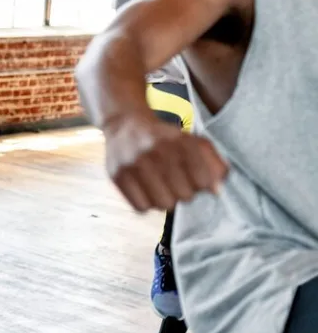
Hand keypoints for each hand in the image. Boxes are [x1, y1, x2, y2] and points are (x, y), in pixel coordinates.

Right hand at [103, 115, 227, 211]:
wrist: (125, 124)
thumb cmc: (165, 138)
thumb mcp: (193, 141)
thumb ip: (213, 163)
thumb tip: (216, 192)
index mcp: (179, 140)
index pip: (203, 182)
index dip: (202, 184)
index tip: (196, 178)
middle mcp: (155, 150)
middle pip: (184, 196)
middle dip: (185, 192)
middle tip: (177, 182)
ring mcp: (133, 163)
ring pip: (163, 204)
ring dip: (166, 199)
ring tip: (162, 188)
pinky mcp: (117, 174)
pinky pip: (141, 207)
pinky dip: (147, 204)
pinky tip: (147, 191)